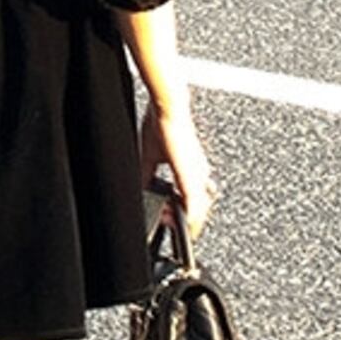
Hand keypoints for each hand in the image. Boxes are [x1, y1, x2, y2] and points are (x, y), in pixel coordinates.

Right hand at [138, 101, 216, 240]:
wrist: (167, 110)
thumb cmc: (161, 125)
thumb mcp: (151, 156)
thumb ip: (148, 174)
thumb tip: (141, 187)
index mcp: (191, 168)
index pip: (191, 197)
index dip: (182, 211)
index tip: (171, 219)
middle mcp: (198, 173)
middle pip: (199, 206)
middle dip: (184, 220)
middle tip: (172, 226)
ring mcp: (197, 175)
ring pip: (199, 208)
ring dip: (187, 222)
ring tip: (177, 229)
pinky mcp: (190, 175)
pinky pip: (194, 204)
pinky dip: (190, 217)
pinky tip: (187, 226)